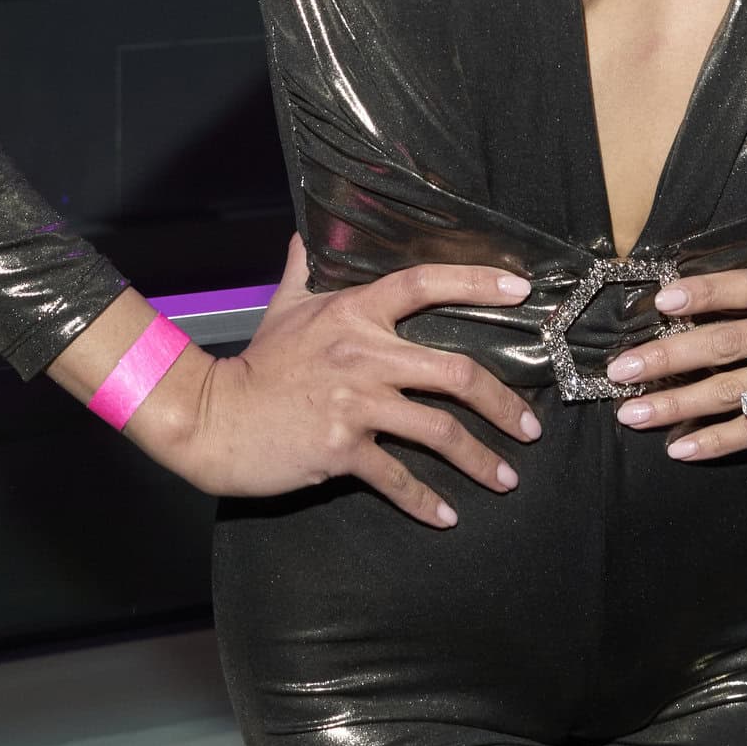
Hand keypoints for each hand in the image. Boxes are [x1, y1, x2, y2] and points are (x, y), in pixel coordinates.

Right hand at [136, 237, 543, 526]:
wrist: (215, 418)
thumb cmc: (258, 361)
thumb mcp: (285, 305)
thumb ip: (306, 266)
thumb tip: (310, 229)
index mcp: (354, 313)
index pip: (424, 284)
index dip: (475, 283)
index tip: (521, 292)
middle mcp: (363, 355)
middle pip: (454, 373)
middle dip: (503, 402)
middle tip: (531, 426)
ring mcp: (355, 404)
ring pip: (438, 430)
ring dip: (480, 458)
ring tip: (507, 477)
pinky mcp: (341, 449)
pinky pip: (397, 477)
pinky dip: (426, 501)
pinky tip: (448, 516)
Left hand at [600, 259, 746, 459]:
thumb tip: (687, 296)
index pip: (744, 285)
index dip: (701, 293)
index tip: (658, 302)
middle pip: (725, 342)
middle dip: (666, 358)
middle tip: (620, 370)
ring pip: (733, 390)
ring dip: (677, 405)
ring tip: (634, 413)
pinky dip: (716, 440)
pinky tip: (682, 447)